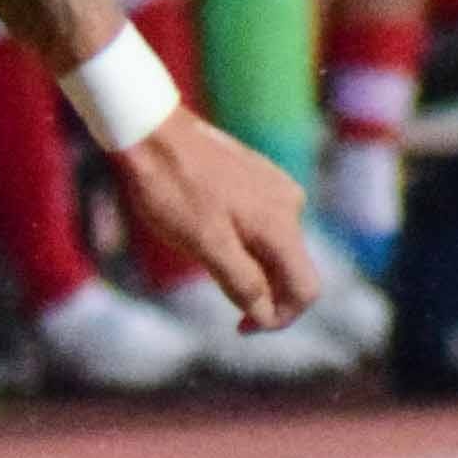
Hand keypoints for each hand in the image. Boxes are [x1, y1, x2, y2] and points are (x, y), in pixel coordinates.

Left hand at [111, 113, 317, 326]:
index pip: (306, 289)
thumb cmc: (172, 188)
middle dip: (265, 295)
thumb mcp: (203, 244)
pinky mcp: (260, 177)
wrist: (152, 131)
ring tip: (205, 258)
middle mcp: (291, 204)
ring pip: (276, 247)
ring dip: (252, 268)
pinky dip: (245, 244)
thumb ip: (241, 281)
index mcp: (281, 224)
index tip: (243, 327)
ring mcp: (277, 187)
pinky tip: (208, 233)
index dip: (281, 318)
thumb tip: (265, 312)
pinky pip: (264, 224)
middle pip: (293, 270)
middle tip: (222, 304)